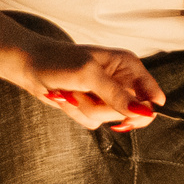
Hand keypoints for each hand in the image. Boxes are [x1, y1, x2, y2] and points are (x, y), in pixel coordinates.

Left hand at [0, 33, 165, 131]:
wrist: (30, 67)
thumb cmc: (59, 61)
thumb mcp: (90, 75)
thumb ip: (117, 94)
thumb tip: (145, 112)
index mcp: (128, 66)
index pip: (153, 95)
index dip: (143, 110)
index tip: (125, 113)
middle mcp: (122, 81)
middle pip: (132, 113)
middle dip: (105, 109)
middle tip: (87, 95)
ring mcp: (107, 96)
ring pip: (110, 119)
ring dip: (87, 110)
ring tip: (73, 93)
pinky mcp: (93, 106)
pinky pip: (94, 122)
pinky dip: (78, 114)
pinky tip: (68, 99)